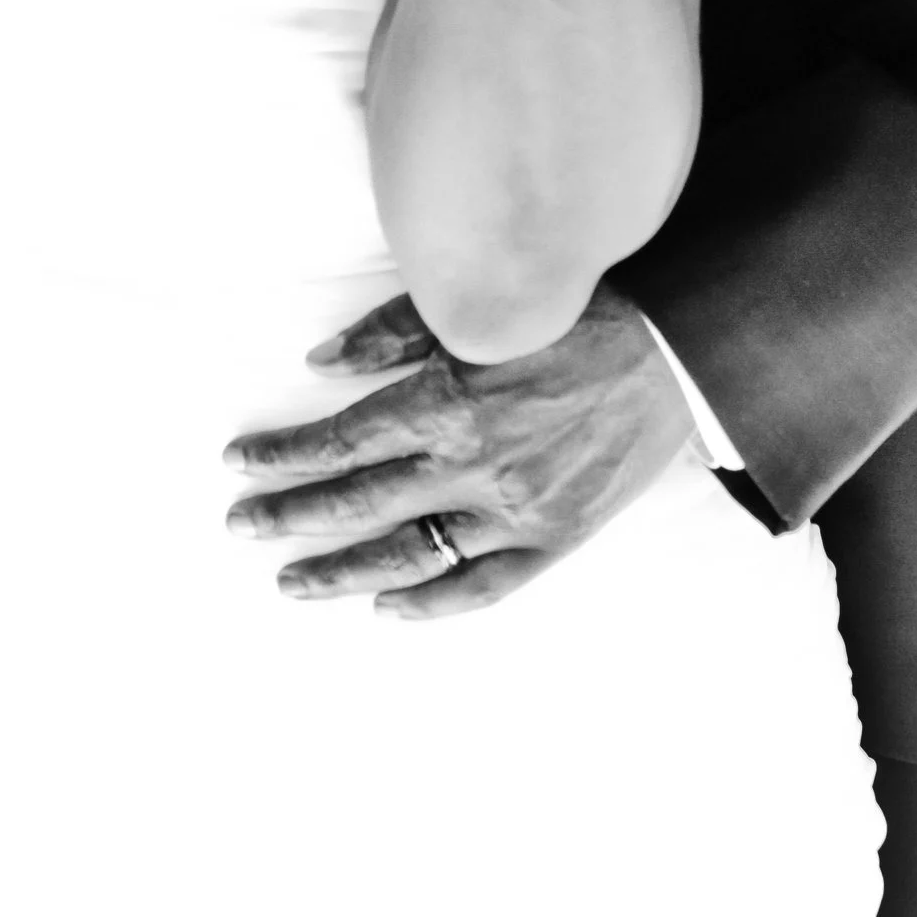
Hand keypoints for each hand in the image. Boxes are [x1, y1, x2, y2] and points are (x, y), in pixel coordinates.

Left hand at [223, 283, 697, 615]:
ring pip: (407, 555)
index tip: (240, 465)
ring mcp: (514, 511)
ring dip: (340, 572)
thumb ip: (396, 333)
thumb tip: (320, 360)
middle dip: (289, 516)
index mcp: (448, 400)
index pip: (341, 441)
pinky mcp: (555, 539)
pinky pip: (481, 587)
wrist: (676, 349)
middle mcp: (473, 464)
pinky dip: (430, 603)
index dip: (284, 457)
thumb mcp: (481, 311)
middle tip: (240, 526)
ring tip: (290, 581)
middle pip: (356, 503)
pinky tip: (387, 605)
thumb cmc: (578, 313)